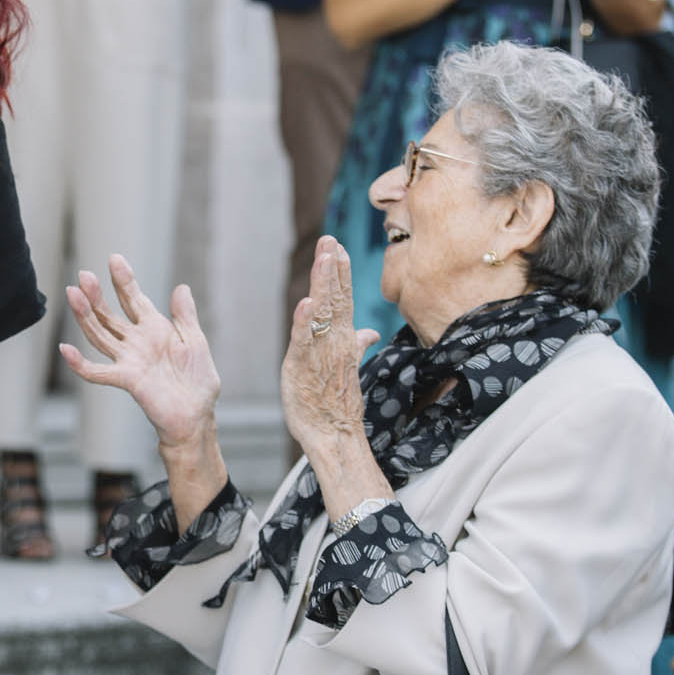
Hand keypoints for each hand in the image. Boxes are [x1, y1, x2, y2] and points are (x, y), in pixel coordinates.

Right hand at [59, 253, 221, 452]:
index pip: (133, 299)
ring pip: (100, 334)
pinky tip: (66, 349)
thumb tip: (181, 287)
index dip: (123, 280)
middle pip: (110, 314)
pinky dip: (80, 363)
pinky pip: (98, 372)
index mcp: (154, 329)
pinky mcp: (127, 379)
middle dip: (96, 295)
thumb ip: (185, 316)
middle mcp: (136, 342)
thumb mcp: (196, 341)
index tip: (114, 259)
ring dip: (85, 316)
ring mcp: (129, 360)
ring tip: (73, 294)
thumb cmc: (198, 381)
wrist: (197, 414)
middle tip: (84, 274)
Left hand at [279, 237, 379, 452]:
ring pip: (323, 312)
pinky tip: (306, 302)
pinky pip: (305, 340)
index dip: (339, 272)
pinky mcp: (304, 365)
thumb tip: (369, 332)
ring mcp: (321, 352)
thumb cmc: (336, 404)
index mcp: (342, 339)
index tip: (337, 245)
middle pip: (336, 297)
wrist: (334, 435)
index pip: (342, 299)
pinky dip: (305, 321)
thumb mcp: (346, 367)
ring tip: (323, 257)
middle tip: (329, 239)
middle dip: (332, 267)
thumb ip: (356, 345)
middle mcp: (335, 341)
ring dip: (323, 284)